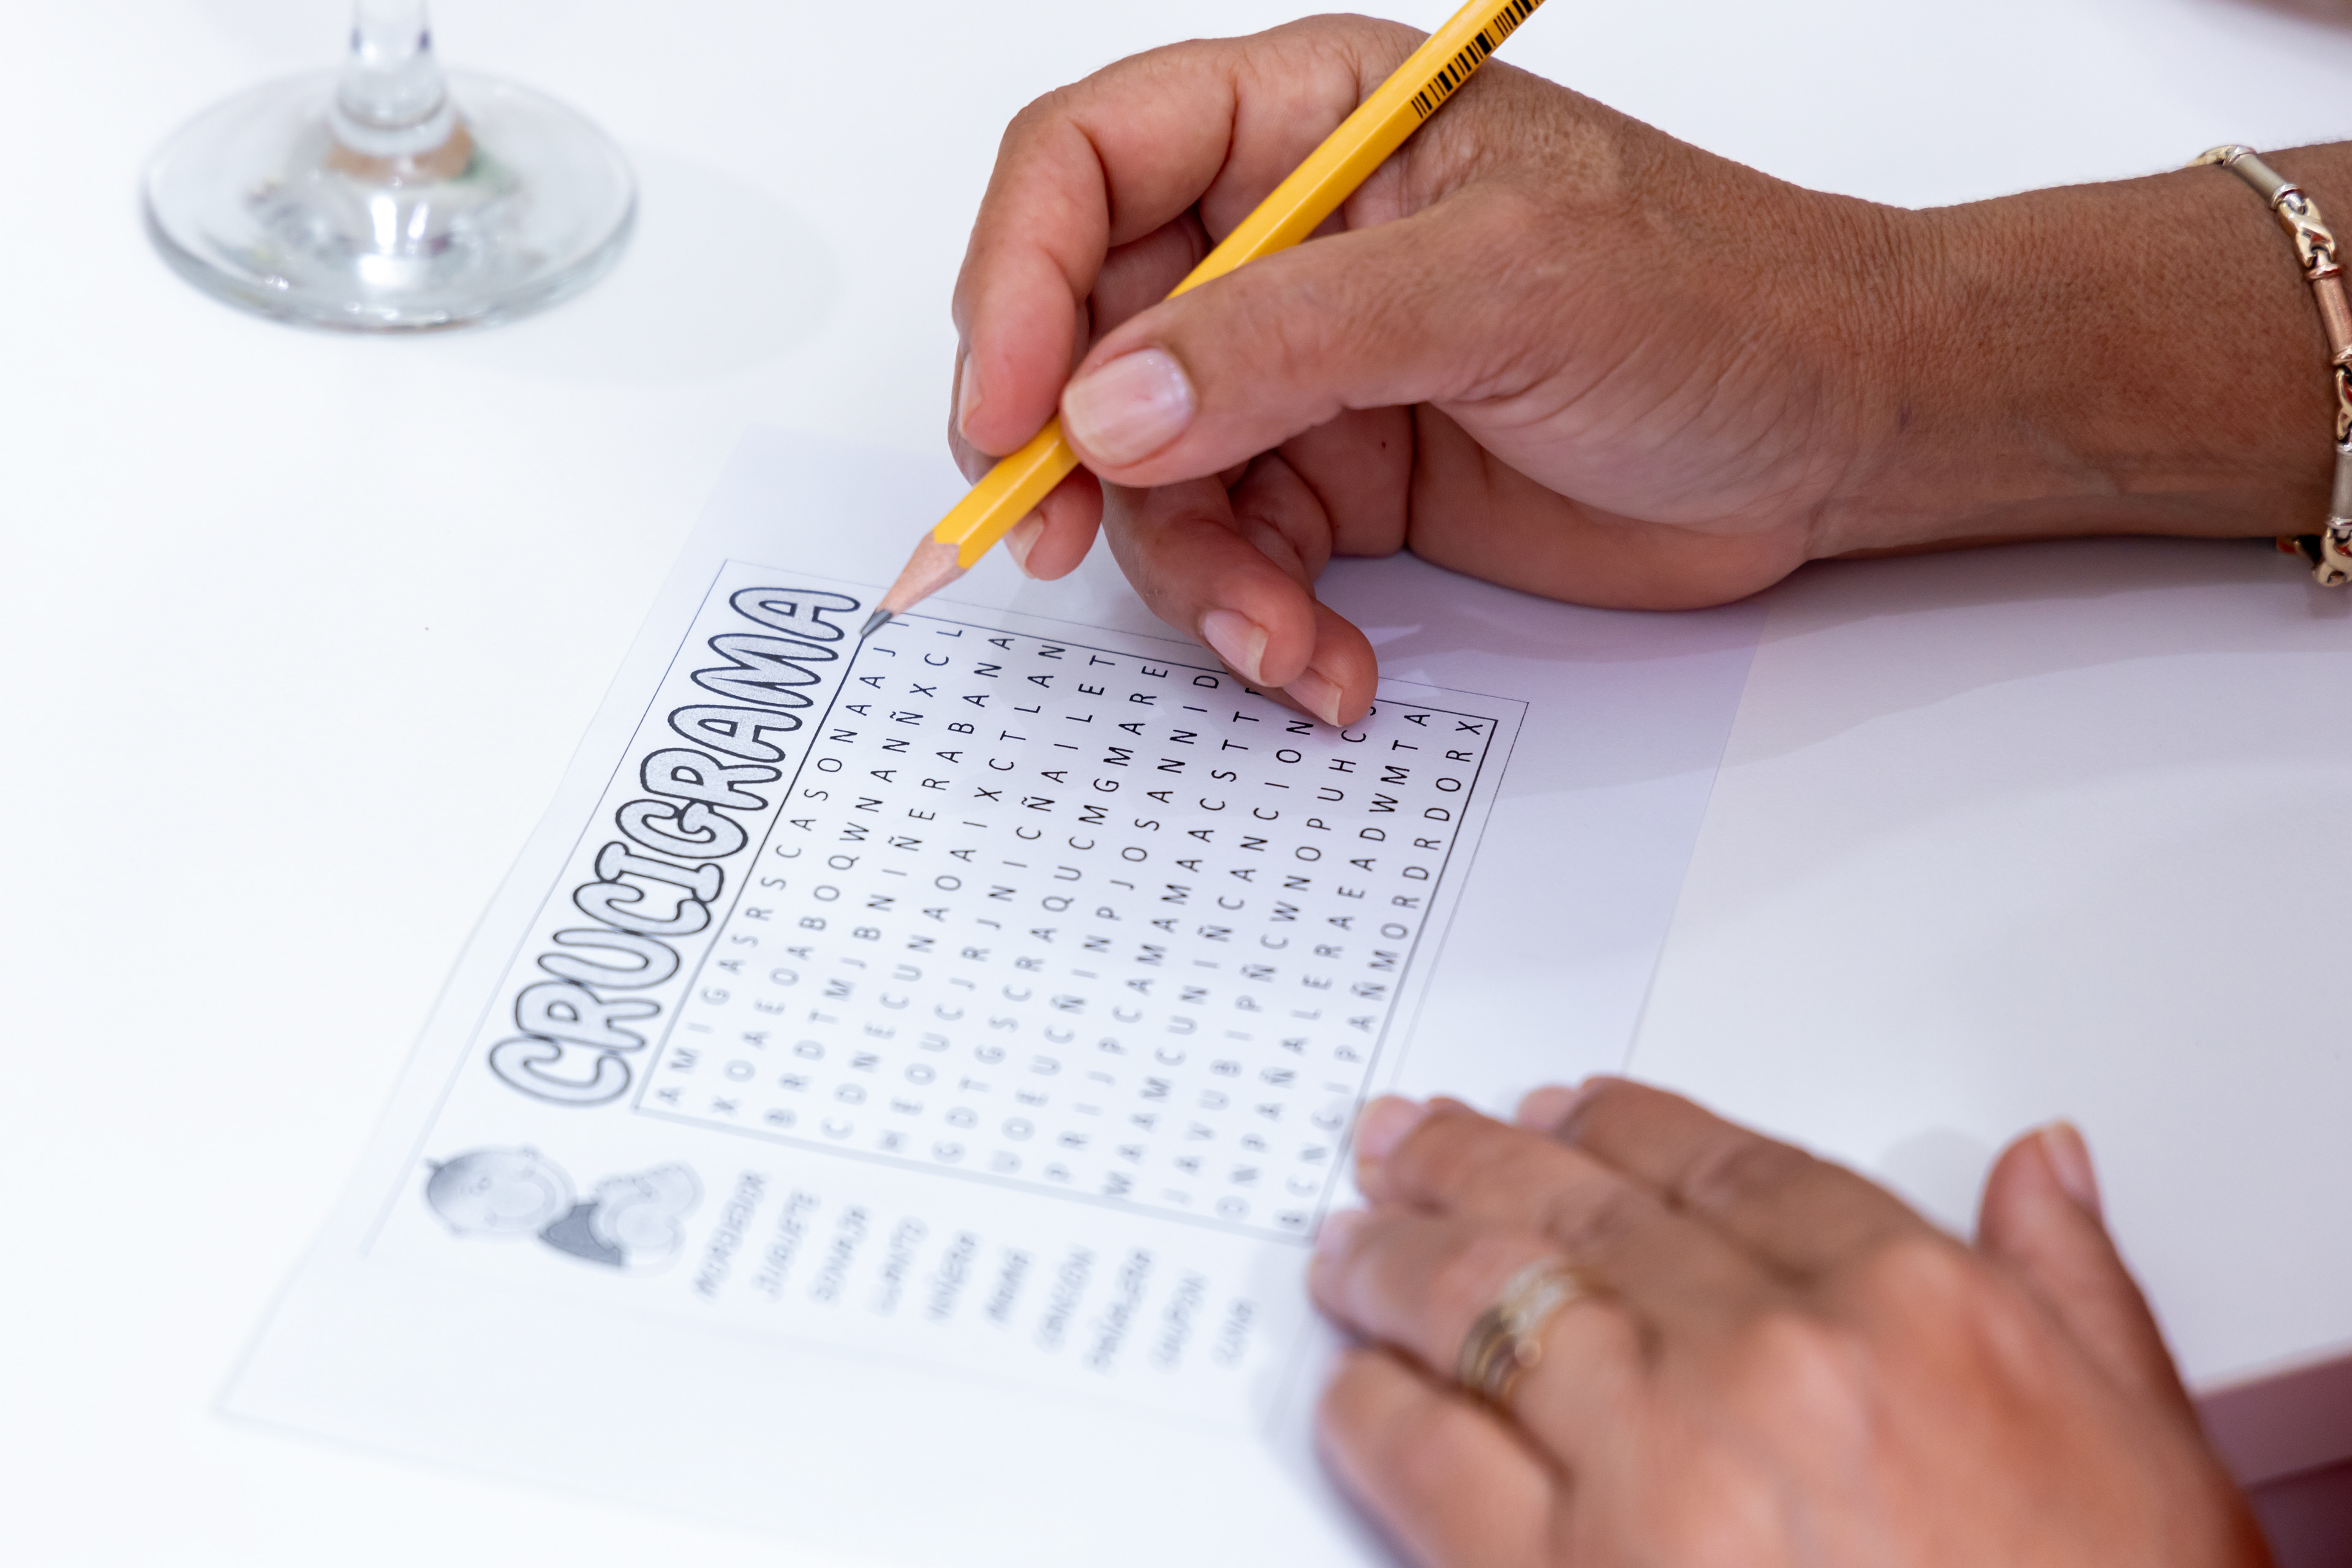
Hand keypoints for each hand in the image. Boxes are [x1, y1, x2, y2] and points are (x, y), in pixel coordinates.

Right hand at [951, 17, 2337, 724]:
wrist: (1835, 434)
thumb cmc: (1720, 304)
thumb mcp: (1504, 292)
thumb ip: (1291, 340)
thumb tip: (1107, 406)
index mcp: (1307, 124)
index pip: (1085, 165)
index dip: (1014, 279)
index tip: (1009, 409)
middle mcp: (1280, 244)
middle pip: (1084, 336)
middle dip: (1064, 455)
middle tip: (1052, 545)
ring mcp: (1302, 374)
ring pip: (1146, 478)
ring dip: (1191, 578)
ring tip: (1281, 640)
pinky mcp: (1339, 485)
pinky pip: (1235, 562)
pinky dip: (1260, 628)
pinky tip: (1328, 668)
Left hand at [1306, 1082, 2270, 1567]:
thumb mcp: (2142, 1452)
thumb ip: (2070, 1291)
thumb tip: (2035, 1167)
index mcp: (1909, 1309)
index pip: (1729, 1169)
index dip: (1628, 1127)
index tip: (1566, 1110)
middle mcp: (1768, 1361)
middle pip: (1580, 1215)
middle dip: (1474, 1163)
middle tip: (1407, 1143)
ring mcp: (1654, 1468)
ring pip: (1481, 1308)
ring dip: (1395, 1264)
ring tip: (1350, 1245)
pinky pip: (1427, 1462)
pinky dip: (1375, 1413)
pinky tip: (1356, 1393)